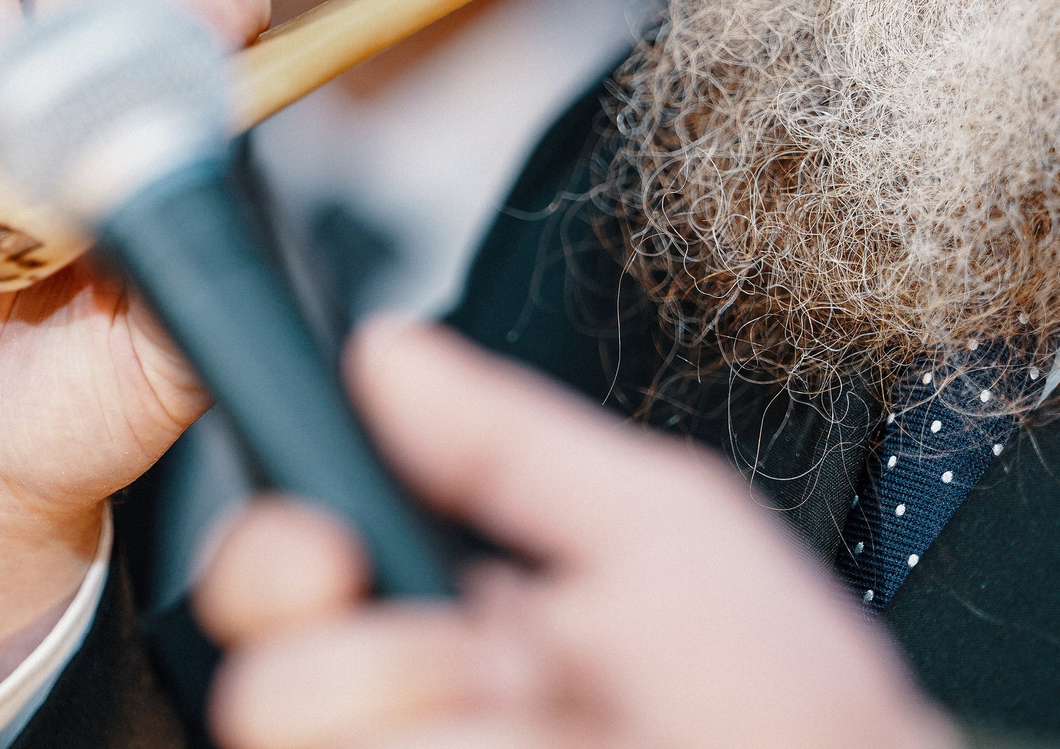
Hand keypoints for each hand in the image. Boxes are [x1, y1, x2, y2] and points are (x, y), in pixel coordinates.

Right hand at [0, 0, 270, 748]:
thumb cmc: (83, 411)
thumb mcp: (170, 364)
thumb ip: (202, 273)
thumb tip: (205, 200)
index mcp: (151, 122)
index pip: (198, 10)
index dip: (205, 1)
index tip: (202, 34)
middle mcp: (62, 86)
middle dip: (64, 22)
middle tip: (36, 118)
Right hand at [197, 321, 960, 748]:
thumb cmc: (801, 716)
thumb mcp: (668, 532)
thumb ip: (513, 442)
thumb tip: (387, 350)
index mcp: (457, 618)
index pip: (279, 576)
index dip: (276, 558)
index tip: (331, 556)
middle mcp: (419, 713)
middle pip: (259, 683)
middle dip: (367, 659)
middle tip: (494, 663)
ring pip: (290, 734)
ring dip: (432, 724)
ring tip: (553, 724)